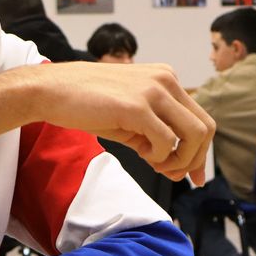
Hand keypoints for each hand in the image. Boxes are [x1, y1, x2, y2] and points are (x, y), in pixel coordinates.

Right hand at [35, 62, 214, 184]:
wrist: (50, 91)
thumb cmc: (84, 103)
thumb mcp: (128, 116)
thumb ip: (153, 135)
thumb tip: (174, 164)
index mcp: (166, 79)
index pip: (200, 118)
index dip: (200, 151)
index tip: (192, 176)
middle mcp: (166, 80)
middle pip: (205, 127)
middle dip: (195, 159)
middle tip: (175, 176)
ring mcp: (153, 91)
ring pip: (194, 134)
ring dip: (180, 159)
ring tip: (156, 165)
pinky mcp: (137, 106)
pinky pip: (166, 141)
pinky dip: (159, 156)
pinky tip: (141, 154)